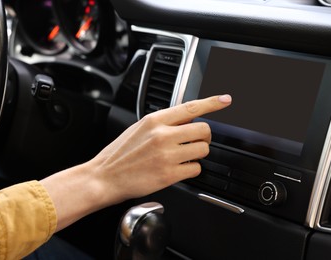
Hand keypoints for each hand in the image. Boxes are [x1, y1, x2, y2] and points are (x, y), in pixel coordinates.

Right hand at [90, 94, 231, 203]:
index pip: (191, 107)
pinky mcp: (169, 175)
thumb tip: (186, 120)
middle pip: (204, 130)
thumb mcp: (139, 128)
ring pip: (203, 150)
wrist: (105, 177)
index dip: (212, 103)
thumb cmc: (120, 154)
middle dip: (204, 137)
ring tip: (183, 156)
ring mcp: (167, 155)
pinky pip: (196, 169)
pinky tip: (179, 168)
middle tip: (196, 141)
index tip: (225, 100)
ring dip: (198, 154)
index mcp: (155, 121)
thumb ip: (162, 123)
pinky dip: (191, 169)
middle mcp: (163, 135)